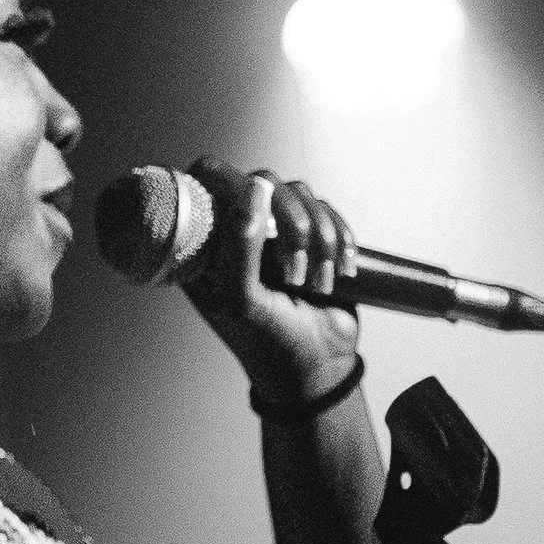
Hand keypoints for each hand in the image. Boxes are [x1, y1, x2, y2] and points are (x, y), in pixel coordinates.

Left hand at [181, 161, 361, 406]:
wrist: (319, 365)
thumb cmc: (267, 340)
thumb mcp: (242, 299)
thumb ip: (239, 245)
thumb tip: (255, 187)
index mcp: (203, 242)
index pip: (205, 179)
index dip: (229, 185)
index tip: (255, 219)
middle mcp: (236, 228)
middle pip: (260, 180)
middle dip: (288, 224)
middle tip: (293, 273)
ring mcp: (274, 227)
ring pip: (298, 191)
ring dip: (318, 239)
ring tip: (316, 283)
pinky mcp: (310, 231)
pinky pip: (326, 208)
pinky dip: (340, 239)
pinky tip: (340, 273)